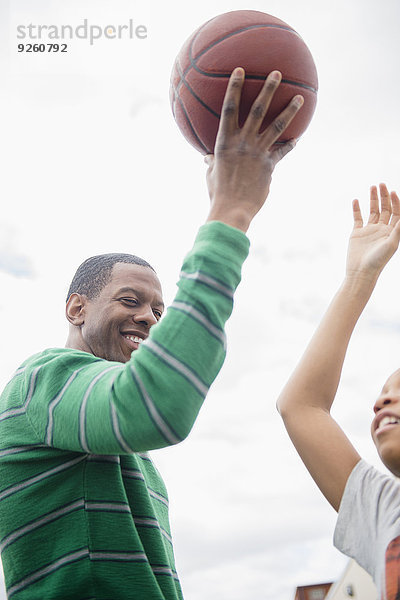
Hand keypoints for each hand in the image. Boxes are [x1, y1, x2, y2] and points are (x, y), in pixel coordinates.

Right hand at [205, 68, 302, 231]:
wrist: (233, 209)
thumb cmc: (217, 193)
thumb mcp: (210, 174)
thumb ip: (212, 161)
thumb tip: (208, 158)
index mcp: (225, 142)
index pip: (229, 109)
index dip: (235, 88)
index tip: (240, 71)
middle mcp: (243, 143)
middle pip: (258, 110)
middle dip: (268, 90)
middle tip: (277, 73)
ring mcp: (258, 153)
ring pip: (277, 126)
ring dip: (289, 110)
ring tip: (299, 98)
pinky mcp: (270, 165)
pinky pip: (282, 151)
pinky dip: (289, 144)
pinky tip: (298, 138)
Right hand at [346, 184, 399, 281]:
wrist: (361, 272)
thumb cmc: (378, 260)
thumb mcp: (392, 243)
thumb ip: (398, 229)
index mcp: (392, 231)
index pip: (396, 212)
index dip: (395, 201)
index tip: (392, 192)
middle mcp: (381, 229)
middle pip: (385, 209)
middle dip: (384, 196)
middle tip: (381, 184)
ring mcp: (369, 231)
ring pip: (372, 211)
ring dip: (373, 199)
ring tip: (372, 186)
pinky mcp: (357, 233)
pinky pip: (357, 218)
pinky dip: (357, 209)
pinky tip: (356, 200)